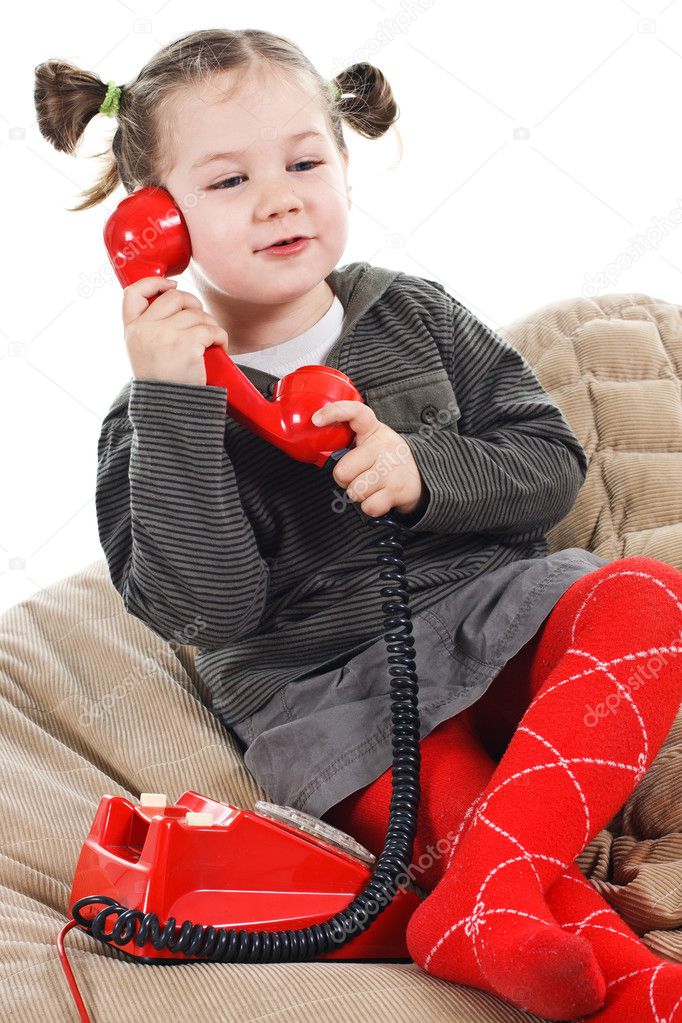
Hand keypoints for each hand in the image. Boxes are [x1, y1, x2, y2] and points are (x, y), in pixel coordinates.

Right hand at [122, 277, 229, 386]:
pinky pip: (212, 329)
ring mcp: (165, 335)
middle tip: (200, 322)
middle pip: (174, 296)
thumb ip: (149, 327)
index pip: (133, 292)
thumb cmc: (162, 382)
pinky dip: (221, 337)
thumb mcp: (142, 351)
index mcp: (131, 330)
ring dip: (209, 325)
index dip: (154, 283)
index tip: (172, 285)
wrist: (169, 411)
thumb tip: (171, 295)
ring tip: (209, 341)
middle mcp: (145, 329)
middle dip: (193, 305)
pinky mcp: (188, 344)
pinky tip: (219, 348)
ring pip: (197, 313)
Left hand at [311, 400, 425, 517]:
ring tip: (371, 485)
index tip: (316, 420)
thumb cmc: (386, 459)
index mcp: (373, 430)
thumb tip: (318, 450)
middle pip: (342, 471)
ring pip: (354, 491)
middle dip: (345, 480)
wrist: (423, 477)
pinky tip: (380, 496)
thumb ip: (349, 441)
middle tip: (358, 475)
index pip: (355, 412)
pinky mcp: (398, 490)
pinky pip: (368, 506)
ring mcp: (392, 468)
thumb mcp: (371, 441)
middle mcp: (384, 446)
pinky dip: (371, 507)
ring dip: (358, 494)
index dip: (334, 412)